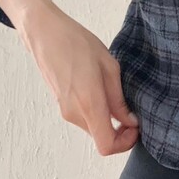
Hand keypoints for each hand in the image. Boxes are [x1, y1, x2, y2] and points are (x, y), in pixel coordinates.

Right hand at [19, 3, 139, 154]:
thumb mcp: (109, 67)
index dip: (124, 143)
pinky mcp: (61, 105)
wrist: (44, 33)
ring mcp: (65, 111)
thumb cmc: (76, 43)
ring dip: (108, 121)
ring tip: (115, 95)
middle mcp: (74, 113)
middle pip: (101, 139)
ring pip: (93, 128)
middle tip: (131, 111)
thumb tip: (130, 121)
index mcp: (89, 104)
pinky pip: (84, 118)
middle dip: (120, 131)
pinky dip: (97, 113)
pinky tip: (101, 91)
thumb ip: (119, 99)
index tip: (134, 127)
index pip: (106, 145)